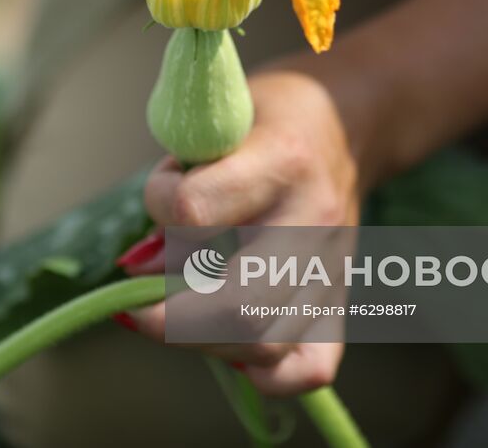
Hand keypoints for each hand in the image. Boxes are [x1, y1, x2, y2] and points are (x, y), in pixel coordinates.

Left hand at [123, 69, 365, 395]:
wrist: (348, 122)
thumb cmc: (267, 118)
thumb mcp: (216, 118)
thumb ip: (177, 181)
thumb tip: (139, 267)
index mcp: (281, 161)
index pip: (194, 211)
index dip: (159, 203)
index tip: (163, 189)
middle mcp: (313, 221)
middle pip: (238, 306)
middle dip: (170, 316)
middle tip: (139, 301)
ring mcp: (332, 270)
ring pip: (265, 346)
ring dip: (203, 342)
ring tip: (181, 311)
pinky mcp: (341, 302)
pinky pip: (307, 369)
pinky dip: (260, 370)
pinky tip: (228, 339)